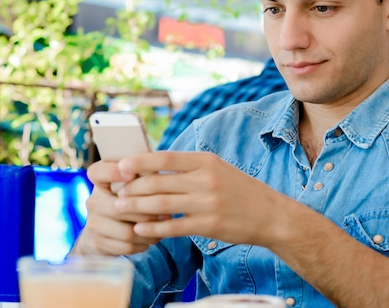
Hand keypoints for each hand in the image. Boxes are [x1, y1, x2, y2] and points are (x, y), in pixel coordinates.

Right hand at [70, 160, 161, 255]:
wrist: (102, 232)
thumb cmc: (127, 200)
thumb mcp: (131, 185)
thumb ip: (143, 177)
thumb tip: (164, 178)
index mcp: (100, 181)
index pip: (98, 172)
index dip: (112, 172)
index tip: (131, 174)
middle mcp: (93, 201)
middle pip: (121, 208)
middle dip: (148, 213)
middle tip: (167, 213)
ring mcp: (94, 223)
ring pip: (128, 232)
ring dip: (149, 231)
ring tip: (162, 227)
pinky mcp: (98, 243)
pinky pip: (127, 246)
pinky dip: (144, 243)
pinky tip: (150, 237)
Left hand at [114, 151, 296, 246]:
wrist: (271, 215)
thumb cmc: (240, 191)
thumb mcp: (218, 169)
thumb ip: (190, 167)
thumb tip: (156, 166)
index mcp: (206, 161)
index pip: (165, 157)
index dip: (139, 162)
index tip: (121, 166)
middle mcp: (206, 179)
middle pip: (158, 181)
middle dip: (132, 187)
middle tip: (117, 192)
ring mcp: (207, 203)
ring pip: (160, 204)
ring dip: (136, 207)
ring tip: (121, 209)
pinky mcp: (209, 225)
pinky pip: (173, 227)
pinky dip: (153, 229)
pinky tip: (140, 231)